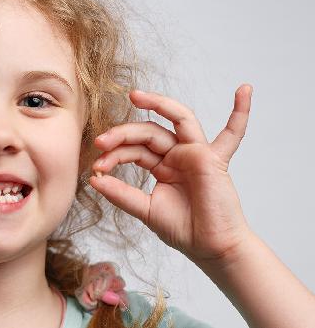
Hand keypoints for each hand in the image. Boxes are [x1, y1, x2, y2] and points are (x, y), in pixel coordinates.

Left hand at [89, 85, 253, 265]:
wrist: (209, 248)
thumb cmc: (183, 229)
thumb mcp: (145, 209)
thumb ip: (121, 194)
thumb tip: (94, 179)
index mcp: (162, 166)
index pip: (133, 150)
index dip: (113, 154)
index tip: (96, 167)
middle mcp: (178, 155)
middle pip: (148, 133)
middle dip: (122, 134)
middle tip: (100, 142)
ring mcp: (196, 153)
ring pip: (177, 119)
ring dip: (158, 103)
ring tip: (134, 95)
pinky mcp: (214, 159)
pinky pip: (232, 133)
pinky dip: (240, 112)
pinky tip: (244, 90)